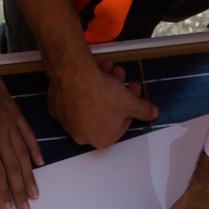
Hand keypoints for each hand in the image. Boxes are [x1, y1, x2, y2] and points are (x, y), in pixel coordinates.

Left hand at [0, 88, 40, 208]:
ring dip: (29, 176)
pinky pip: (28, 135)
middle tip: (26, 208)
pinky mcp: (16, 115)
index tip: (8, 208)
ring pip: (23, 155)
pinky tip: (39, 163)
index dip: (3, 192)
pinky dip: (34, 150)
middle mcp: (1, 135)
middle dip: (19, 191)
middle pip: (14, 168)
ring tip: (34, 193)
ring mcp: (11, 125)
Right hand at [44, 52, 158, 153]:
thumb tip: (153, 113)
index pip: (121, 123)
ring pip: (89, 103)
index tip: (132, 93)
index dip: (129, 106)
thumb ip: (143, 110)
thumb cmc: (103, 94)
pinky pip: (73, 98)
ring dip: (102, 85)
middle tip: (121, 77)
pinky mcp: (55, 108)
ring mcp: (66, 122)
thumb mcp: (131, 102)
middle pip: (106, 112)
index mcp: (102, 140)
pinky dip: (81, 87)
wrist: (75, 78)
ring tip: (109, 68)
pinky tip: (91, 73)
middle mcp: (82, 135)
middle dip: (117, 92)